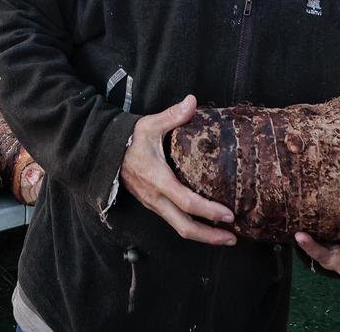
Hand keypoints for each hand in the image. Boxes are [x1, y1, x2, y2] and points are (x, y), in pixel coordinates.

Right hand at [120, 95, 235, 245]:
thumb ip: (172, 116)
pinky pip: (175, 221)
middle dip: (210, 236)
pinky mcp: (154, 205)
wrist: (106, 154)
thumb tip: (192, 101)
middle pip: (184, 227)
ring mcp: (154, 205)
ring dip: (203, 236)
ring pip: (180, 228)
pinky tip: (208, 225)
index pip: (186, 201)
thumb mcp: (149, 125)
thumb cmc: (130, 140)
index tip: (229, 215)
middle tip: (233, 239)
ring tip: (226, 237)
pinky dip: (193, 227)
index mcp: (158, 179)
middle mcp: (156, 198)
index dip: (209, 211)